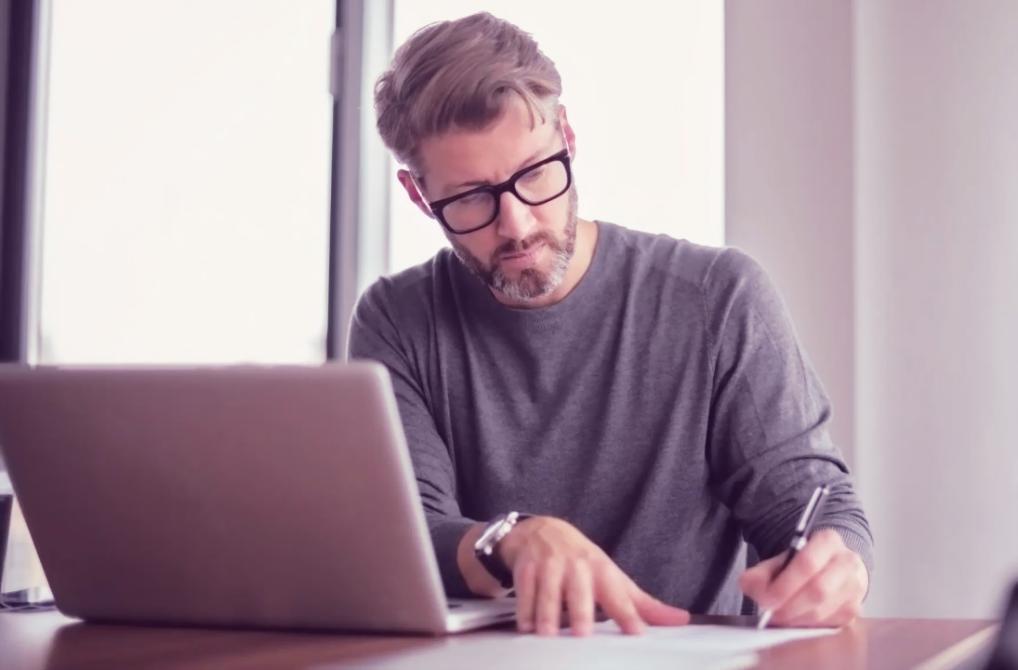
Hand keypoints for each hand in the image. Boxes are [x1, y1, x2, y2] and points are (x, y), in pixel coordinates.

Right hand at [498, 516, 689, 635]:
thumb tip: (681, 619)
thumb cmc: (582, 561)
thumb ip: (642, 603)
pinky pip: (524, 589)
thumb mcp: (612, 577)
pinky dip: (524, 608)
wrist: (542, 530)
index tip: (636, 632)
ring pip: (548, 590)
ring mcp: (550, 565)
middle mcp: (576, 566)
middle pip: (579, 590)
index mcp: (601, 570)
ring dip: (546, 612)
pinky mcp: (526, 567)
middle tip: (581, 634)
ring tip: (546, 633)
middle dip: (580, 610)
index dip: (627, 614)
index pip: (616, 595)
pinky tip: (525, 625)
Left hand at [739, 529, 867, 626]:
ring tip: (779, 619)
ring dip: (796, 619)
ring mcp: (854, 587)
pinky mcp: (854, 609)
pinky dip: (808, 627)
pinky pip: (829, 625)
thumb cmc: (803, 563)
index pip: (807, 564)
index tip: (766, 600)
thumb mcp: (781, 559)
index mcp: (828, 541)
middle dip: (789, 607)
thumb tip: (749, 584)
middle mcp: (847, 562)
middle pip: (817, 590)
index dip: (784, 585)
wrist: (831, 566)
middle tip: (770, 614)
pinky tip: (795, 622)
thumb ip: (761, 571)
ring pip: (823, 611)